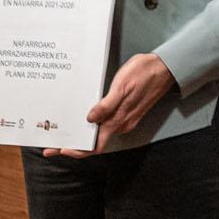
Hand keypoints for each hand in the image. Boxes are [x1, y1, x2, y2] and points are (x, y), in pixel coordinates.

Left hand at [44, 53, 175, 157]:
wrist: (167, 67)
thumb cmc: (144, 73)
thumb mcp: (122, 85)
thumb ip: (107, 105)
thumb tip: (90, 119)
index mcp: (119, 120)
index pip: (96, 145)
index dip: (77, 151)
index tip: (60, 150)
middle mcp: (122, 124)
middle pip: (95, 142)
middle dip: (73, 146)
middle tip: (52, 146)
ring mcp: (126, 119)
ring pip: (100, 134)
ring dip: (82, 136)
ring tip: (63, 133)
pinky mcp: (128, 112)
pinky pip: (107, 125)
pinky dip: (92, 127)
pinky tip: (83, 120)